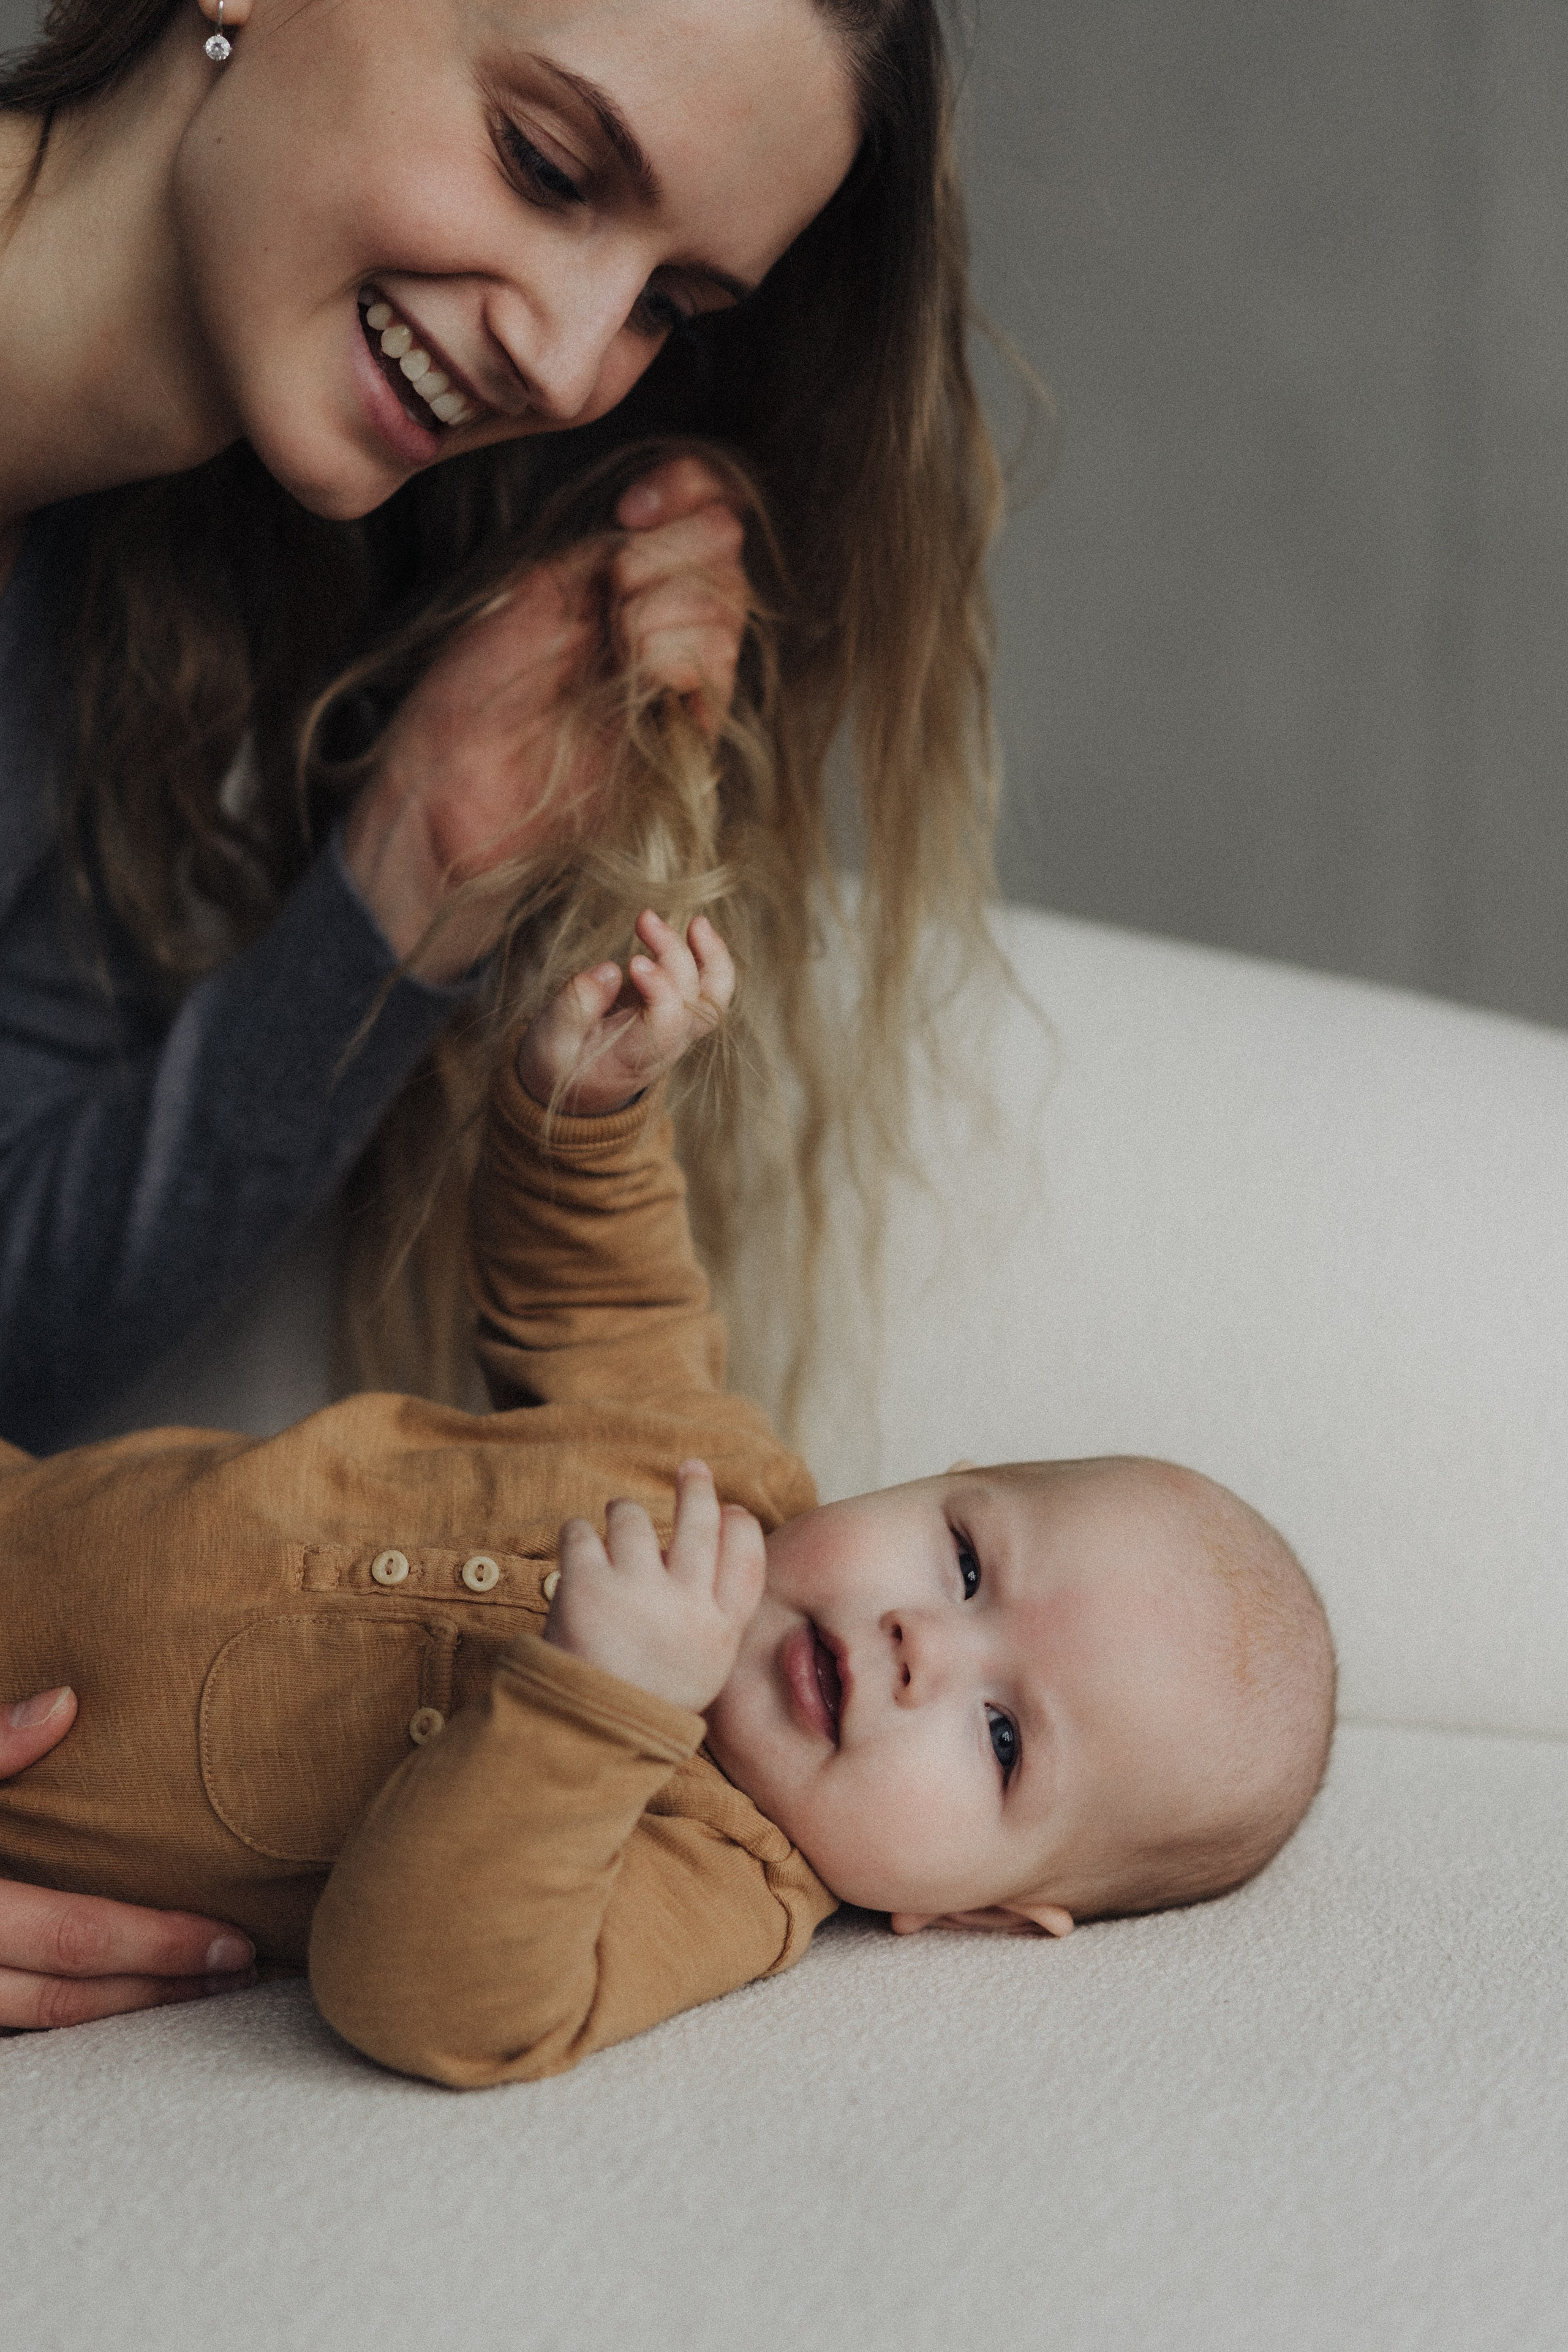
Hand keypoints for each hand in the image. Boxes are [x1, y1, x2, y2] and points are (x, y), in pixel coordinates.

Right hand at [0, 1689, 254, 2030]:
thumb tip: (64, 1704)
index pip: (73, 1935)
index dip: (159, 1947)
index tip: (234, 1945)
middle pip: (68, 1999)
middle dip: (160, 1993)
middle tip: (242, 1979)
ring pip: (39, 2023)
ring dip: (122, 2014)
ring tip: (196, 1994)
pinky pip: (6, 2022)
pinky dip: (64, 2015)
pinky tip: (111, 1996)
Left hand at [343, 455, 747, 982]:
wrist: (453, 784)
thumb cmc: (476, 693)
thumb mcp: (536, 589)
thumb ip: (605, 549)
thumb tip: (659, 520)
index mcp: (627, 577)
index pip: (704, 506)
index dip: (687, 488)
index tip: (631, 509)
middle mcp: (663, 620)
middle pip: (725, 548)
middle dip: (670, 555)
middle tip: (615, 592)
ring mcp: (681, 678)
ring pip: (727, 607)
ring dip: (668, 610)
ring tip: (619, 644)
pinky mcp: (684, 735)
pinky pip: (717, 672)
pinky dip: (681, 658)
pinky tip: (640, 673)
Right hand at [516, 908, 734, 1116]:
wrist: (580, 1088)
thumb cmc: (561, 1061)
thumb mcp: (550, 1040)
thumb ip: (575, 1007)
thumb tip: (609, 970)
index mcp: (633, 1056)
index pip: (667, 1022)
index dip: (660, 989)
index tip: (634, 961)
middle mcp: (667, 1045)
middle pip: (694, 1002)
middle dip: (675, 955)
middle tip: (644, 918)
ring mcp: (678, 1030)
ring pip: (714, 999)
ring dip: (712, 957)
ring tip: (697, 922)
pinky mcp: (678, 1012)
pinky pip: (708, 988)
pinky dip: (708, 958)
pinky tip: (695, 929)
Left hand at [544, 1462, 764, 1713]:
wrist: (584, 1733)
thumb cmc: (645, 1697)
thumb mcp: (702, 1667)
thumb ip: (713, 1615)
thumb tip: (720, 1542)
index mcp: (719, 1632)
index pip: (748, 1559)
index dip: (741, 1527)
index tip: (733, 1508)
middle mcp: (686, 1607)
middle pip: (701, 1524)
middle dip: (697, 1488)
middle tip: (691, 1467)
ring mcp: (638, 1593)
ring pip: (633, 1519)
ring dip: (621, 1515)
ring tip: (614, 1525)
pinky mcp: (588, 1586)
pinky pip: (581, 1532)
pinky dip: (576, 1534)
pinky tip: (577, 1548)